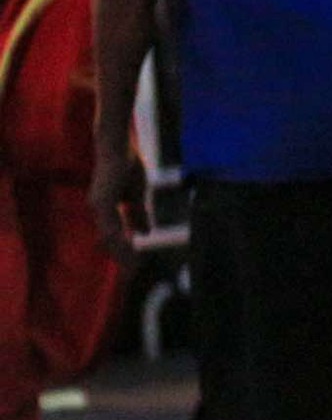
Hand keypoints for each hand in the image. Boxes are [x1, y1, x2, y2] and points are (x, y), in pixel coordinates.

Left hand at [87, 144, 145, 270]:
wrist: (118, 146)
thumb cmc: (126, 165)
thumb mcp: (137, 194)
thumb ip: (139, 213)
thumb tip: (145, 232)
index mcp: (107, 208)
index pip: (116, 234)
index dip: (125, 249)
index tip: (137, 264)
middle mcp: (99, 210)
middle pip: (110, 240)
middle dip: (123, 257)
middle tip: (133, 273)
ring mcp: (98, 207)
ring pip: (109, 237)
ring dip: (122, 252)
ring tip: (133, 266)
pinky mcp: (101, 202)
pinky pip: (111, 226)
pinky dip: (121, 239)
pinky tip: (131, 248)